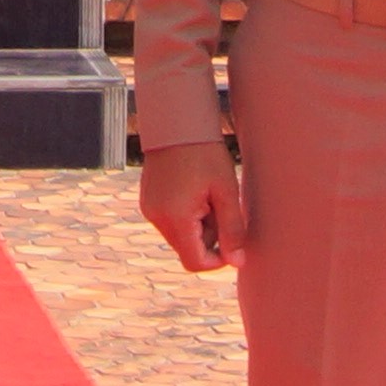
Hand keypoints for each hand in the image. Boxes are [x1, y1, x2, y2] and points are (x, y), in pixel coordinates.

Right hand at [137, 140, 245, 273]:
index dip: (217, 260)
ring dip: (197, 227)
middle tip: (220, 207)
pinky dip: (185, 217)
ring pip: (179, 237)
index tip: (233, 241)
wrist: (177, 123)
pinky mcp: (147, 202)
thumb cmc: (206, 154)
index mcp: (176, 218)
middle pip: (187, 250)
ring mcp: (149, 210)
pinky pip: (170, 222)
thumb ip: (233, 230)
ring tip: (207, 197)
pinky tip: (194, 192)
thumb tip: (237, 262)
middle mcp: (157, 218)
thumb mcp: (226, 192)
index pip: (195, 262)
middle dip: (208, 239)